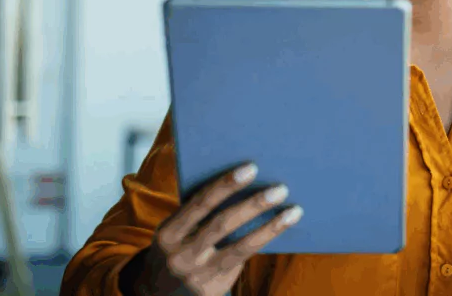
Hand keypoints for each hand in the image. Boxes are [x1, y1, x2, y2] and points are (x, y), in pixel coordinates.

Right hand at [129, 163, 303, 295]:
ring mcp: (197, 275)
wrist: (157, 294)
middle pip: (222, 224)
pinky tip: (281, 228)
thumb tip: (245, 183)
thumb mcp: (176, 231)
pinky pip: (243, 262)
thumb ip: (200, 212)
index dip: (226, 185)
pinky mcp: (212, 289)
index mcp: (168, 233)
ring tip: (294, 211)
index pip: (200, 203)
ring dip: (270, 228)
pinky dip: (263, 242)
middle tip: (280, 188)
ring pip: (240, 248)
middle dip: (254, 205)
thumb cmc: (177, 248)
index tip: (251, 168)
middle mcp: (180, 255)